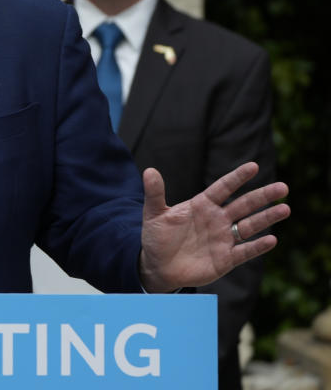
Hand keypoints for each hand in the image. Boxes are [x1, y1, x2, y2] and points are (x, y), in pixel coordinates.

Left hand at [138, 162, 289, 292]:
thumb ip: (155, 193)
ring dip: (267, 218)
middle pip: (243, 204)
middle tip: (283, 187)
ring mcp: (223, 239)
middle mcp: (217, 219)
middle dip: (262, 196)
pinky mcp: (225, 259)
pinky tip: (272, 240)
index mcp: (202, 205)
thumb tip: (149, 171)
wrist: (158, 266)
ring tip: (285, 208)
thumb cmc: (157, 237)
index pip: (223, 188)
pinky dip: (258, 246)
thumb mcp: (154, 214)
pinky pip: (245, 251)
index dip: (237, 178)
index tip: (253, 166)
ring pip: (249, 226)